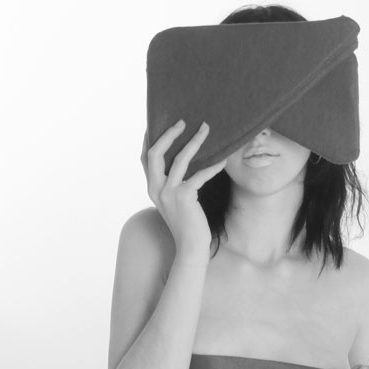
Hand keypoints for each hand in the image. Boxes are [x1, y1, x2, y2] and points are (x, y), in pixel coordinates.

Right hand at [141, 120, 227, 261]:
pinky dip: (213, 166)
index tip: (158, 122)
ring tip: (206, 129)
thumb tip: (183, 162)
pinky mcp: (185, 198)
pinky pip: (200, 175)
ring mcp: (169, 193)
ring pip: (180, 159)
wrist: (190, 247)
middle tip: (183, 121)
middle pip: (155, 153)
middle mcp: (156, 189)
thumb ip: (172, 183)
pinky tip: (223, 161)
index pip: (145, 158)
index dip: (150, 139)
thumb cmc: (186, 223)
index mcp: (152, 188)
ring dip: (194, 141)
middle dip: (169, 134)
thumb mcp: (174, 201)